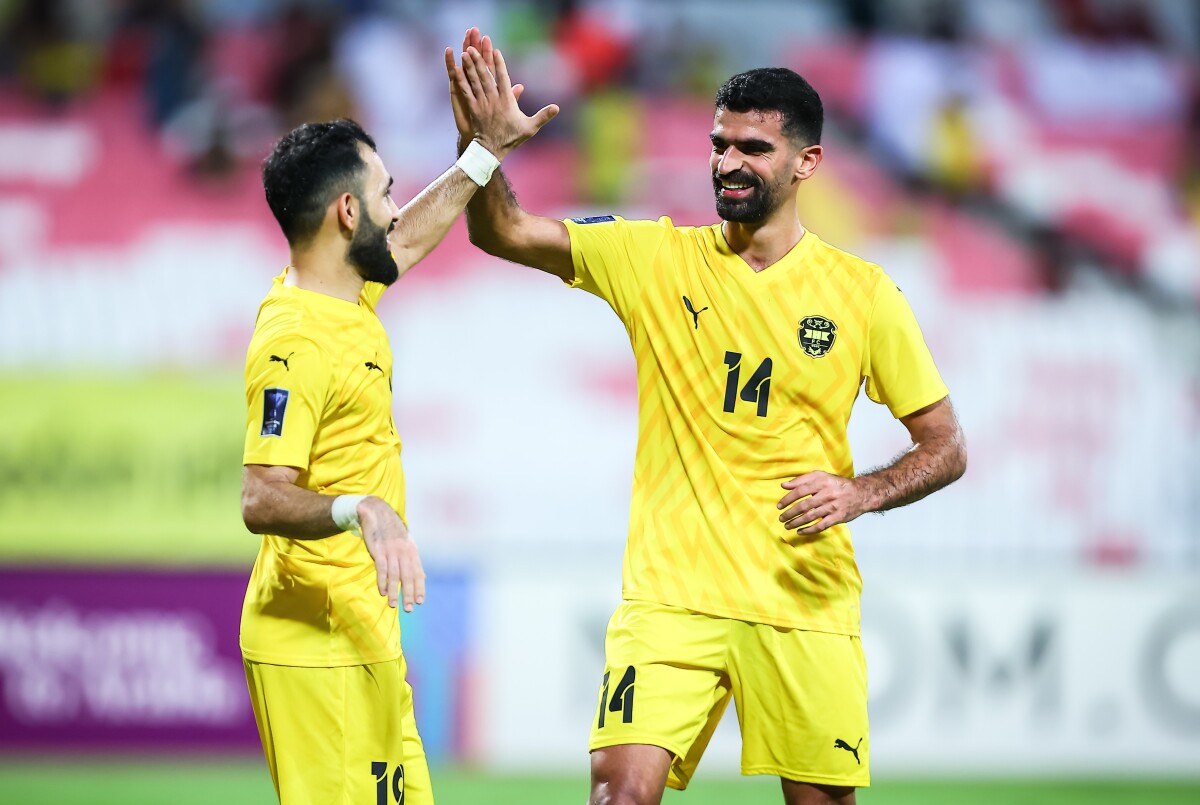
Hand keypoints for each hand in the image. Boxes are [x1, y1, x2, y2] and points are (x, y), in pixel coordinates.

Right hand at [356, 497, 426, 611]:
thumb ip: (413, 560)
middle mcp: (404, 551)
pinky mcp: (379, 550)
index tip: (420, 601)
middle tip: (409, 609)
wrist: (377, 512)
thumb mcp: (407, 542)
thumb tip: (423, 577)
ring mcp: (392, 550)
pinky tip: (383, 591)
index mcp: (412, 550)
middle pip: (408, 576)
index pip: (418, 572)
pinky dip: (383, 581)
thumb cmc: (392, 530)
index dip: (420, 587)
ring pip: (395, 575)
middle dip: (409, 594)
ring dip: (394, 591)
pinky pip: (382, 568)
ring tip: (393, 605)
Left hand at [446, 40, 557, 158]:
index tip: (495, 50)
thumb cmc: (512, 138)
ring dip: (469, 66)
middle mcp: (493, 100)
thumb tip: (557, 107)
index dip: (500, 64)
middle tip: (474, 46)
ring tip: (465, 52)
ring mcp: (482, 104)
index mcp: (507, 102)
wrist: (492, 150)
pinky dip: (461, 80)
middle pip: (486, 76)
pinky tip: (455, 70)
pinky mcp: (473, 108)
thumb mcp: (530, 127)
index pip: (504, 78)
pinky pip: (466, 92)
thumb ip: (543, 116)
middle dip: (480, 60)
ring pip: (475, 81)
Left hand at [777, 471, 866, 534]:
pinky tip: (800, 531)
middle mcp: (827, 494)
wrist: (861, 493)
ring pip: (810, 517)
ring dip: (796, 522)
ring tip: (787, 526)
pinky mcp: (838, 517)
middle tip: (781, 518)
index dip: (788, 499)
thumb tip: (784, 485)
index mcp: (821, 482)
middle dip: (789, 513)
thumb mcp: (821, 476)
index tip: (779, 506)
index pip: (800, 491)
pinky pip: (821, 526)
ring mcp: (833, 507)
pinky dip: (809, 530)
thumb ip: (802, 479)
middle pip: (803, 505)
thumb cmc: (837, 485)